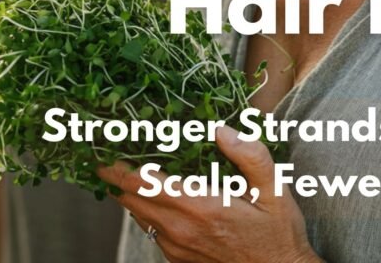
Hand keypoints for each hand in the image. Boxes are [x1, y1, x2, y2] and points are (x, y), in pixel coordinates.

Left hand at [98, 126, 321, 262]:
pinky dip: (146, 208)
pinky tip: (158, 192)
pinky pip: (152, 229)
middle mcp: (181, 229)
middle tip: (111, 147)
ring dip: (129, 191)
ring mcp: (177, 247)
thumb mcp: (274, 189)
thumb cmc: (278, 232)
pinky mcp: (179, 258)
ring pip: (138, 214)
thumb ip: (249, 155)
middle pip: (131, 198)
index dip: (117, 165)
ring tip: (130, 165)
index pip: (142, 183)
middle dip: (116, 174)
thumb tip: (221, 130)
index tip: (102, 145)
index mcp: (200, 207)